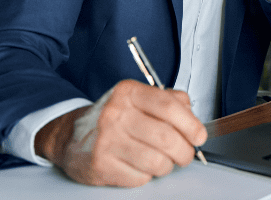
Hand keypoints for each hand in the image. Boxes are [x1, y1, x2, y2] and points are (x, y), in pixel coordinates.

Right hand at [35, 79, 206, 186]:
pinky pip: (140, 178)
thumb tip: (193, 117)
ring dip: (167, 166)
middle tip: (185, 154)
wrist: (71, 137)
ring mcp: (106, 140)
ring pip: (157, 162)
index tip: (199, 136)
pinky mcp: (101, 165)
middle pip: (167, 138)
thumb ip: (169, 100)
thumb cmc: (113, 119)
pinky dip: (146, 176)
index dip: (191, 124)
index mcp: (129, 93)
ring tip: (161, 161)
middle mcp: (115, 114)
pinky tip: (138, 166)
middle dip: (184, 152)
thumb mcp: (138, 99)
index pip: (169, 107)